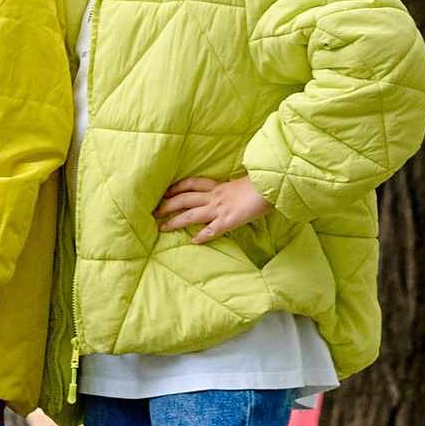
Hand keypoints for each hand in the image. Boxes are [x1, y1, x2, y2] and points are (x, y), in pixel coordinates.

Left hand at [155, 175, 272, 242]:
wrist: (272, 186)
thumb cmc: (261, 184)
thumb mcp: (242, 184)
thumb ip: (232, 190)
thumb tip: (230, 195)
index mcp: (218, 187)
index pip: (191, 184)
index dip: (176, 188)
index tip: (164, 192)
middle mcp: (215, 197)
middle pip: (184, 199)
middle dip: (167, 205)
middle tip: (153, 211)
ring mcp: (220, 209)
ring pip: (191, 215)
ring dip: (175, 221)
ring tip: (161, 228)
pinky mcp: (228, 220)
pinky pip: (211, 230)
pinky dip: (202, 236)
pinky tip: (193, 241)